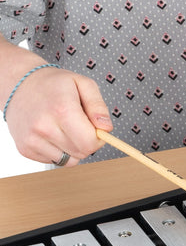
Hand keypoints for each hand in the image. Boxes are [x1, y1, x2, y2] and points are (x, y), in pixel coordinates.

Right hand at [1, 40, 112, 165]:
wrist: (19, 85)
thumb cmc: (54, 84)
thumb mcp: (83, 84)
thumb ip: (98, 106)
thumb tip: (106, 128)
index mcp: (61, 110)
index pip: (90, 142)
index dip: (99, 138)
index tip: (95, 128)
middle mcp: (44, 127)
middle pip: (81, 153)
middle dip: (87, 142)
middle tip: (80, 126)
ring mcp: (32, 140)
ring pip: (69, 161)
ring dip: (73, 148)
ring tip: (64, 128)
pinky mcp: (25, 149)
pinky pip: (55, 161)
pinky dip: (59, 151)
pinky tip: (53, 133)